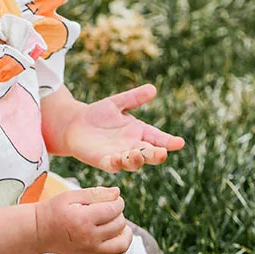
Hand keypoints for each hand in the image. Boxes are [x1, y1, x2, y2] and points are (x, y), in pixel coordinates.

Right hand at [34, 185, 132, 253]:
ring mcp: (91, 251)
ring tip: (117, 225)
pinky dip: (121, 251)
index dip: (117, 201)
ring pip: (122, 245)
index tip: (110, 199)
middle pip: (120, 225)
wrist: (39, 231)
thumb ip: (95, 193)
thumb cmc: (53, 211)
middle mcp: (89, 238)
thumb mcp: (71, 195)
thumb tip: (117, 193)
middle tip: (108, 210)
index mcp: (84, 219)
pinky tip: (115, 240)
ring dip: (125, 233)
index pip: (114, 209)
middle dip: (118, 214)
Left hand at [61, 84, 183, 172]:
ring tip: (138, 154)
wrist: (74, 124)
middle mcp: (133, 146)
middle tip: (162, 153)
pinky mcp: (103, 161)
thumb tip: (153, 88)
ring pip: (133, 162)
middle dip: (156, 155)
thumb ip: (134, 98)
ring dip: (137, 160)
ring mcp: (119, 155)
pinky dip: (116, 163)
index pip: (158, 138)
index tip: (179, 143)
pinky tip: (117, 159)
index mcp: (140, 132)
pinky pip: (112, 165)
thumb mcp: (117, 103)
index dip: (169, 142)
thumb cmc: (98, 114)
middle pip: (149, 154)